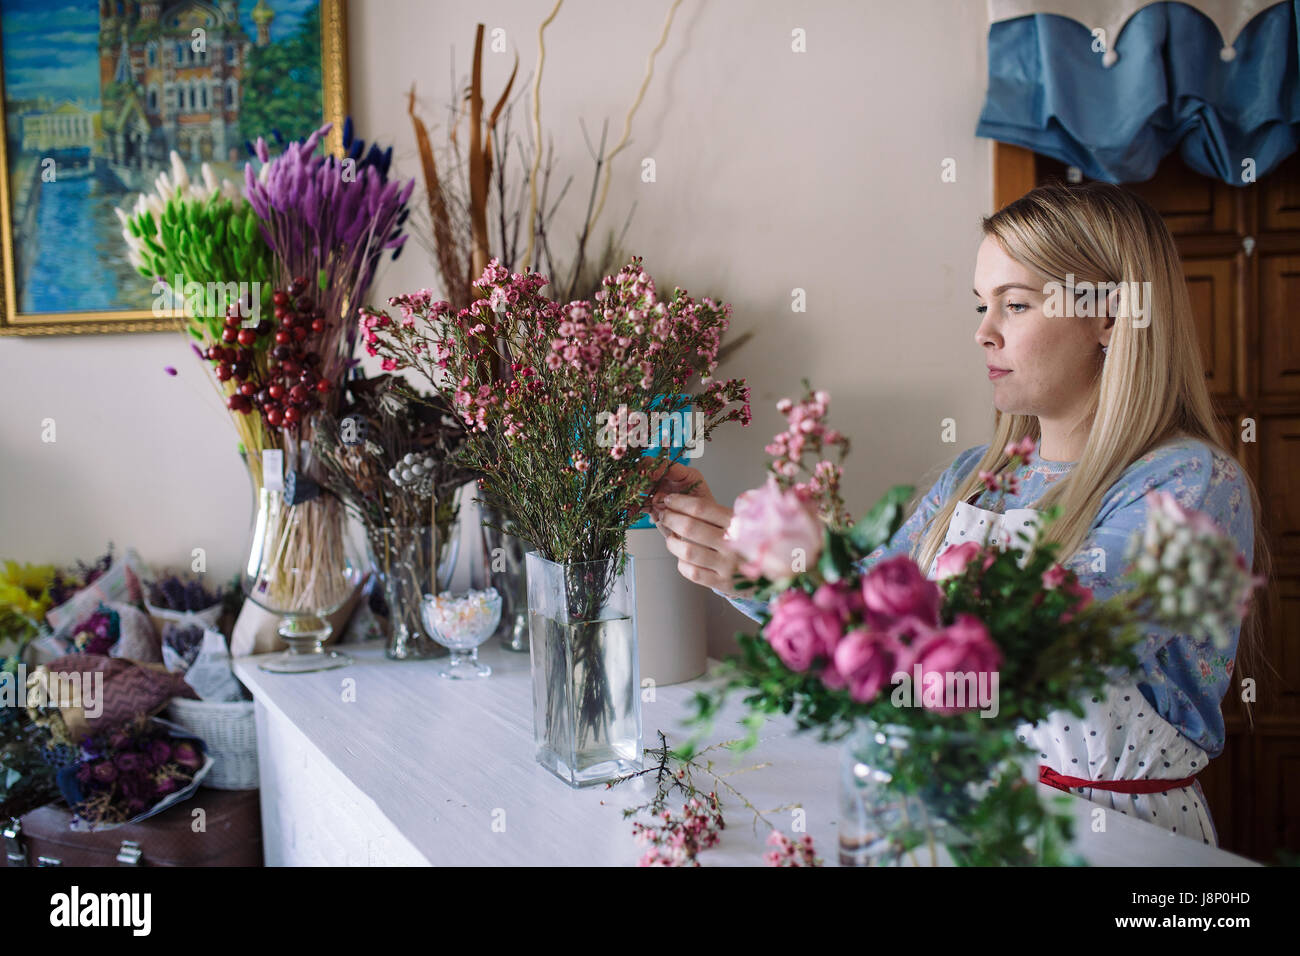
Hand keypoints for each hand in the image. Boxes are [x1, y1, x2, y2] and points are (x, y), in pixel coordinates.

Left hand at [642, 461, 743, 597]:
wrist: (778, 573)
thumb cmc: (754, 543)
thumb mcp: (748, 523)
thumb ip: (723, 514)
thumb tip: (686, 503)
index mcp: (740, 523)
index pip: (702, 508)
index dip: (680, 502)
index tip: (669, 500)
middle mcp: (734, 544)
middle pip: (690, 527)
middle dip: (671, 519)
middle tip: (665, 516)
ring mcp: (728, 566)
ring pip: (688, 551)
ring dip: (672, 543)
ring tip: (671, 538)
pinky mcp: (724, 584)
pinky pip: (693, 573)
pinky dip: (682, 563)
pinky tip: (683, 558)